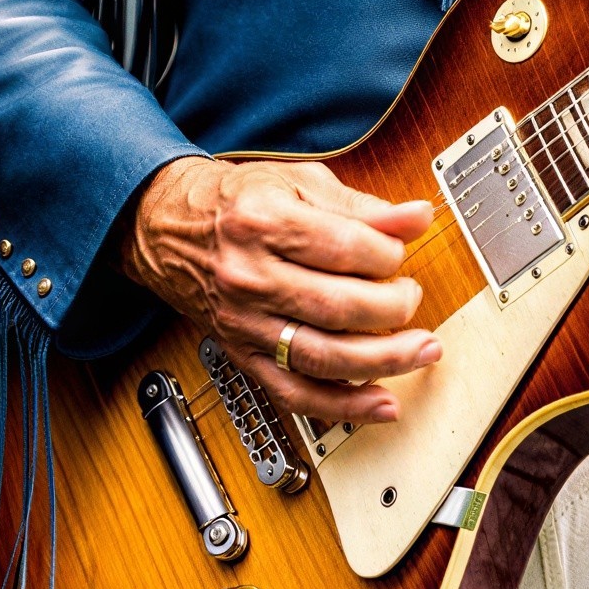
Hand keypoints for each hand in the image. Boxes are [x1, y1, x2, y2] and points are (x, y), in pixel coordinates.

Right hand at [123, 157, 439, 425]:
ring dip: (384, 361)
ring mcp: (246, 323)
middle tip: (411, 298)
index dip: (389, 254)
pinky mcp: (244, 355)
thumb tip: (417, 218)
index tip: (399, 252)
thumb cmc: (235, 203)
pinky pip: (295, 393)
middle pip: (338, 308)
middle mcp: (251, 277)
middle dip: (393, 308)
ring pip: (323, 357)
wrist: (165, 228)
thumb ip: (362, 206)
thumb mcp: (297, 183)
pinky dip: (343, 405)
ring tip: (423, 350)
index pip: (345, 249)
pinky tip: (382, 402)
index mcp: (264, 223)